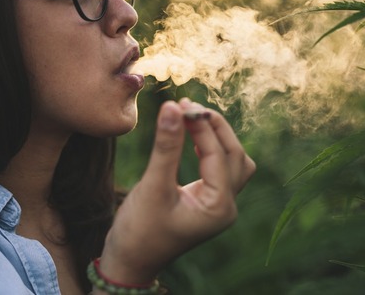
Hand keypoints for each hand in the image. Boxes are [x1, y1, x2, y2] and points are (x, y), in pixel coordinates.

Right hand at [98, 98, 255, 285]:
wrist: (129, 262)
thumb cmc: (139, 231)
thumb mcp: (152, 186)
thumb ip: (166, 146)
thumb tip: (172, 107)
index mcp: (219, 207)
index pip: (218, 154)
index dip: (201, 126)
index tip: (180, 103)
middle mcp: (226, 206)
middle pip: (235, 154)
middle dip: (213, 128)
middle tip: (187, 105)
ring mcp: (219, 205)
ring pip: (232, 160)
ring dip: (216, 137)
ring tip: (190, 117)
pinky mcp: (208, 201)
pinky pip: (219, 167)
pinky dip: (209, 148)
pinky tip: (190, 136)